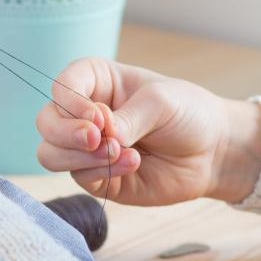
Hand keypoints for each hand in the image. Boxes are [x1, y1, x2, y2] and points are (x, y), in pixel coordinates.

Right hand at [35, 58, 260, 204]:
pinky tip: (133, 163)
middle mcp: (83, 114)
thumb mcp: (161, 102)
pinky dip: (103, 171)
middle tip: (97, 137)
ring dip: (79, 155)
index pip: (61, 86)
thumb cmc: (188, 113)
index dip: (70, 102)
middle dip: (66, 132)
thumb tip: (100, 138)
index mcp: (95, 83)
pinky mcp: (97, 177)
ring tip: (117, 151)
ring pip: (50, 154)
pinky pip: (80, 178)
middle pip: (46, 123)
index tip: (99, 115)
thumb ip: (127, 118)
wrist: (214, 151)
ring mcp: (87, 148)